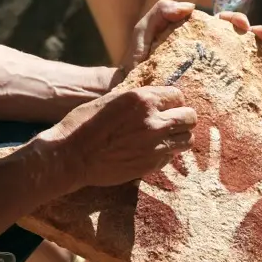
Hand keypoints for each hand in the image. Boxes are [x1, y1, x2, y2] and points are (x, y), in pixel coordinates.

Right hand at [43, 86, 197, 191]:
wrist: (70, 157)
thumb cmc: (83, 124)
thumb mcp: (110, 100)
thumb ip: (137, 100)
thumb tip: (153, 99)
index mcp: (143, 99)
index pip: (178, 95)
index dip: (173, 100)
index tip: (167, 105)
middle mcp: (154, 121)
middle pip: (190, 117)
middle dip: (183, 117)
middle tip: (171, 121)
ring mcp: (154, 145)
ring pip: (187, 139)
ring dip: (179, 137)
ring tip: (167, 137)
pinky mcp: (151, 165)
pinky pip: (171, 157)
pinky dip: (166, 153)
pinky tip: (152, 151)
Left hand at [114, 1, 261, 85]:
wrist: (134, 97)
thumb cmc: (137, 63)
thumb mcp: (144, 33)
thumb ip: (161, 12)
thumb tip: (191, 7)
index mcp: (199, 36)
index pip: (223, 24)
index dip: (236, 20)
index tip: (240, 24)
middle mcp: (212, 52)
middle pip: (242, 39)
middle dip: (258, 32)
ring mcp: (218, 72)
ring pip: (249, 57)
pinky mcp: (221, 93)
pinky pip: (245, 83)